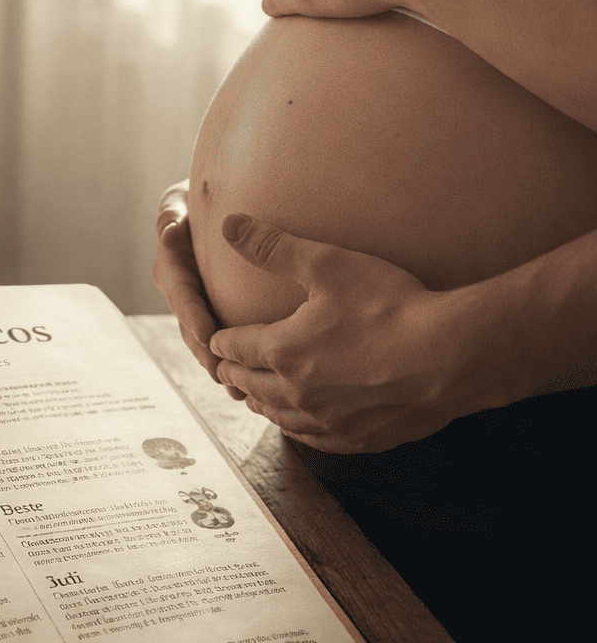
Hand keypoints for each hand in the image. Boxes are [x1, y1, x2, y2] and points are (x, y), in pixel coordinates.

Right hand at [151, 180, 244, 398]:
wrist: (223, 202)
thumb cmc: (201, 193)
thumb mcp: (182, 198)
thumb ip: (172, 212)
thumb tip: (168, 232)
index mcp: (171, 262)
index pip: (180, 292)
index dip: (192, 315)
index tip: (208, 336)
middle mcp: (181, 288)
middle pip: (191, 326)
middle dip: (206, 352)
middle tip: (224, 376)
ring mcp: (198, 303)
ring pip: (206, 339)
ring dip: (219, 364)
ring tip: (238, 389)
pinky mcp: (216, 311)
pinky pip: (223, 338)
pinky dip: (234, 358)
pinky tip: (252, 382)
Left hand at [208, 215, 495, 452]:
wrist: (452, 355)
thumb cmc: (388, 305)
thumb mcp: (326, 263)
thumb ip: (273, 246)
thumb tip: (228, 225)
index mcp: (282, 350)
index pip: (235, 347)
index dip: (221, 340)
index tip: (214, 338)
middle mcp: (298, 392)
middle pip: (251, 385)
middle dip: (234, 373)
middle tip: (225, 369)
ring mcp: (330, 421)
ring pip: (280, 417)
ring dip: (261, 404)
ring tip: (253, 398)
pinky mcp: (362, 438)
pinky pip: (316, 440)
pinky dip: (298, 429)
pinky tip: (302, 426)